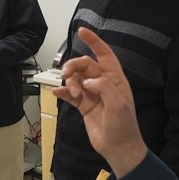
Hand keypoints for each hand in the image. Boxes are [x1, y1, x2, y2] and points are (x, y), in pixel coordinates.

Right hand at [52, 27, 146, 176]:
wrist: (118, 148)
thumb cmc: (123, 126)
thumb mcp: (118, 104)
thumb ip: (104, 87)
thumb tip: (87, 80)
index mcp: (115, 80)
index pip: (104, 55)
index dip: (94, 42)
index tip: (81, 31)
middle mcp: (103, 84)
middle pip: (85, 65)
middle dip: (74, 67)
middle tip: (67, 77)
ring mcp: (92, 94)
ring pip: (76, 78)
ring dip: (69, 82)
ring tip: (71, 94)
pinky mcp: (84, 106)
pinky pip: (70, 94)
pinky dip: (62, 92)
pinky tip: (56, 94)